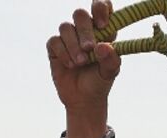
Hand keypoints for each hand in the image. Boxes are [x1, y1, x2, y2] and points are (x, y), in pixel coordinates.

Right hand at [47, 2, 120, 137]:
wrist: (83, 100)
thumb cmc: (100, 82)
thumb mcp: (110, 72)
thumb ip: (111, 59)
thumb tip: (103, 46)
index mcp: (102, 30)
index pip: (101, 7)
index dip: (100, 8)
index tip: (102, 24)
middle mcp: (84, 30)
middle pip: (80, 14)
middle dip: (85, 30)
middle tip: (89, 48)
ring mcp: (68, 37)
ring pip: (65, 27)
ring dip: (73, 45)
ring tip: (80, 63)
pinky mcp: (55, 47)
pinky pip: (55, 41)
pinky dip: (63, 53)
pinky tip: (70, 65)